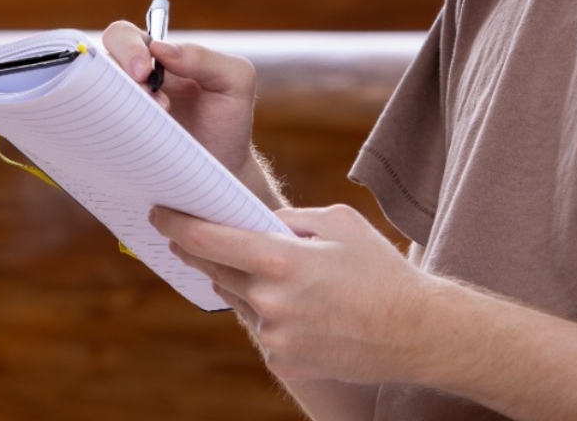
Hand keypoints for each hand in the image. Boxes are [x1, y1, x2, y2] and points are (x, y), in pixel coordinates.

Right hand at [101, 21, 261, 184]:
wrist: (224, 170)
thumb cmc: (228, 120)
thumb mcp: (233, 81)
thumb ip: (204, 57)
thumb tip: (161, 47)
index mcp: (155, 57)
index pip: (123, 36)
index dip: (126, 48)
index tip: (145, 71)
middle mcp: (130, 80)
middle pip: (98, 63)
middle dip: (119, 78)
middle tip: (150, 101)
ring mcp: (118, 110)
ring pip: (92, 97)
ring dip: (117, 108)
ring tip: (152, 127)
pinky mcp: (112, 140)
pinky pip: (92, 131)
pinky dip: (106, 134)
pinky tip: (133, 146)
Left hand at [152, 203, 433, 385]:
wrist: (416, 333)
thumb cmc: (379, 270)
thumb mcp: (338, 222)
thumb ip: (289, 218)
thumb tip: (253, 219)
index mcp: (282, 261)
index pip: (210, 241)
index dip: (178, 225)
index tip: (159, 213)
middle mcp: (271, 302)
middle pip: (215, 271)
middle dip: (199, 252)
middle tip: (183, 237)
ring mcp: (276, 337)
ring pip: (241, 300)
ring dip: (246, 284)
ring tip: (277, 273)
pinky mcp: (283, 363)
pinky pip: (263, 329)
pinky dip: (272, 314)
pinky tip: (304, 309)